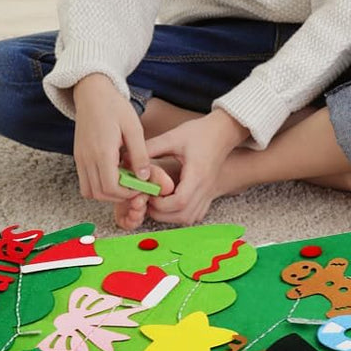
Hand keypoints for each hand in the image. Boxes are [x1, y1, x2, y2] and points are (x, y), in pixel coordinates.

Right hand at [72, 74, 151, 206]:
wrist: (92, 93)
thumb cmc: (115, 107)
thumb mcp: (134, 128)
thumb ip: (139, 154)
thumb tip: (145, 178)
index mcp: (102, 152)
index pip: (111, 188)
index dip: (127, 193)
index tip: (142, 187)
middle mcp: (87, 159)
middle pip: (99, 194)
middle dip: (119, 196)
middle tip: (135, 187)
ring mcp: (80, 159)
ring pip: (89, 192)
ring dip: (107, 194)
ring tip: (125, 182)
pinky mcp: (78, 158)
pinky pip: (85, 182)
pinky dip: (99, 186)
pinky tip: (114, 174)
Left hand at [141, 109, 246, 225]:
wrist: (224, 132)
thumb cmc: (200, 132)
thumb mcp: (173, 136)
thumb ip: (150, 148)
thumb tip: (126, 158)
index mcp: (197, 174)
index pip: (180, 201)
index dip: (161, 203)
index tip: (149, 194)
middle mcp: (205, 187)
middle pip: (183, 215)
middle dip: (161, 213)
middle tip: (149, 200)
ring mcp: (209, 193)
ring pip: (189, 218)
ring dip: (170, 216)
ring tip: (158, 201)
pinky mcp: (209, 194)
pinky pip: (195, 215)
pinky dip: (181, 214)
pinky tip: (171, 203)